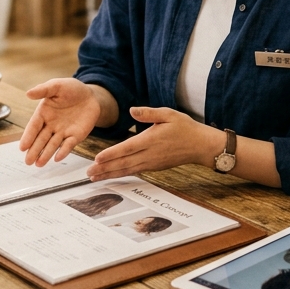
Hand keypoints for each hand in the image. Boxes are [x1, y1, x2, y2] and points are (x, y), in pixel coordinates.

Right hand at [20, 78, 101, 165]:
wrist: (90, 95)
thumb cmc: (71, 89)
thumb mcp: (57, 85)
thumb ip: (43, 90)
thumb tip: (28, 93)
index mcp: (43, 113)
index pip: (34, 127)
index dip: (28, 137)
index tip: (22, 147)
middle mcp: (51, 125)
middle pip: (41, 139)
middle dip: (34, 150)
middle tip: (28, 161)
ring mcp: (63, 132)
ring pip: (52, 145)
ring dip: (45, 154)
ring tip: (38, 164)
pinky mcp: (75, 136)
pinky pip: (68, 145)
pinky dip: (63, 151)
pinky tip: (57, 158)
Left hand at [86, 106, 220, 181]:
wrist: (200, 146)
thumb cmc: (185, 127)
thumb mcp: (168, 114)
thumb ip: (149, 113)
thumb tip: (131, 110)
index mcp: (151, 139)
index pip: (127, 148)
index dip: (112, 154)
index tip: (97, 159)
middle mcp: (149, 154)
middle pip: (123, 163)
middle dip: (105, 169)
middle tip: (88, 173)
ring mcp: (152, 163)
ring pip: (127, 170)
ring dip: (110, 174)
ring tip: (94, 178)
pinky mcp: (154, 167)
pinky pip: (134, 171)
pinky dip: (121, 174)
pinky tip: (111, 175)